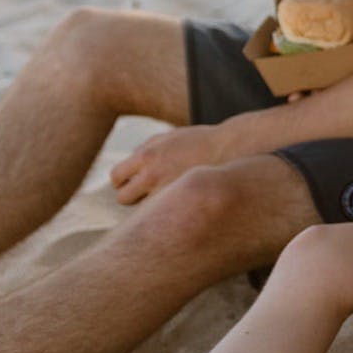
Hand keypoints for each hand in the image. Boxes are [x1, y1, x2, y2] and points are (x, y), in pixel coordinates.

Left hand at [110, 125, 232, 204]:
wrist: (235, 147)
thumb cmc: (204, 142)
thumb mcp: (171, 137)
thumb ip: (147, 149)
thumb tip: (131, 162)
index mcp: (147, 154)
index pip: (117, 177)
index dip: (123, 183)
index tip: (134, 187)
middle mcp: (152, 173)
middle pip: (123, 198)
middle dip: (132, 198)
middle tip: (148, 198)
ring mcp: (167, 190)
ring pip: (142, 212)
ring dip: (148, 211)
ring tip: (163, 208)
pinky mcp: (182, 202)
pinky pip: (163, 216)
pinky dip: (165, 216)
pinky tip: (177, 213)